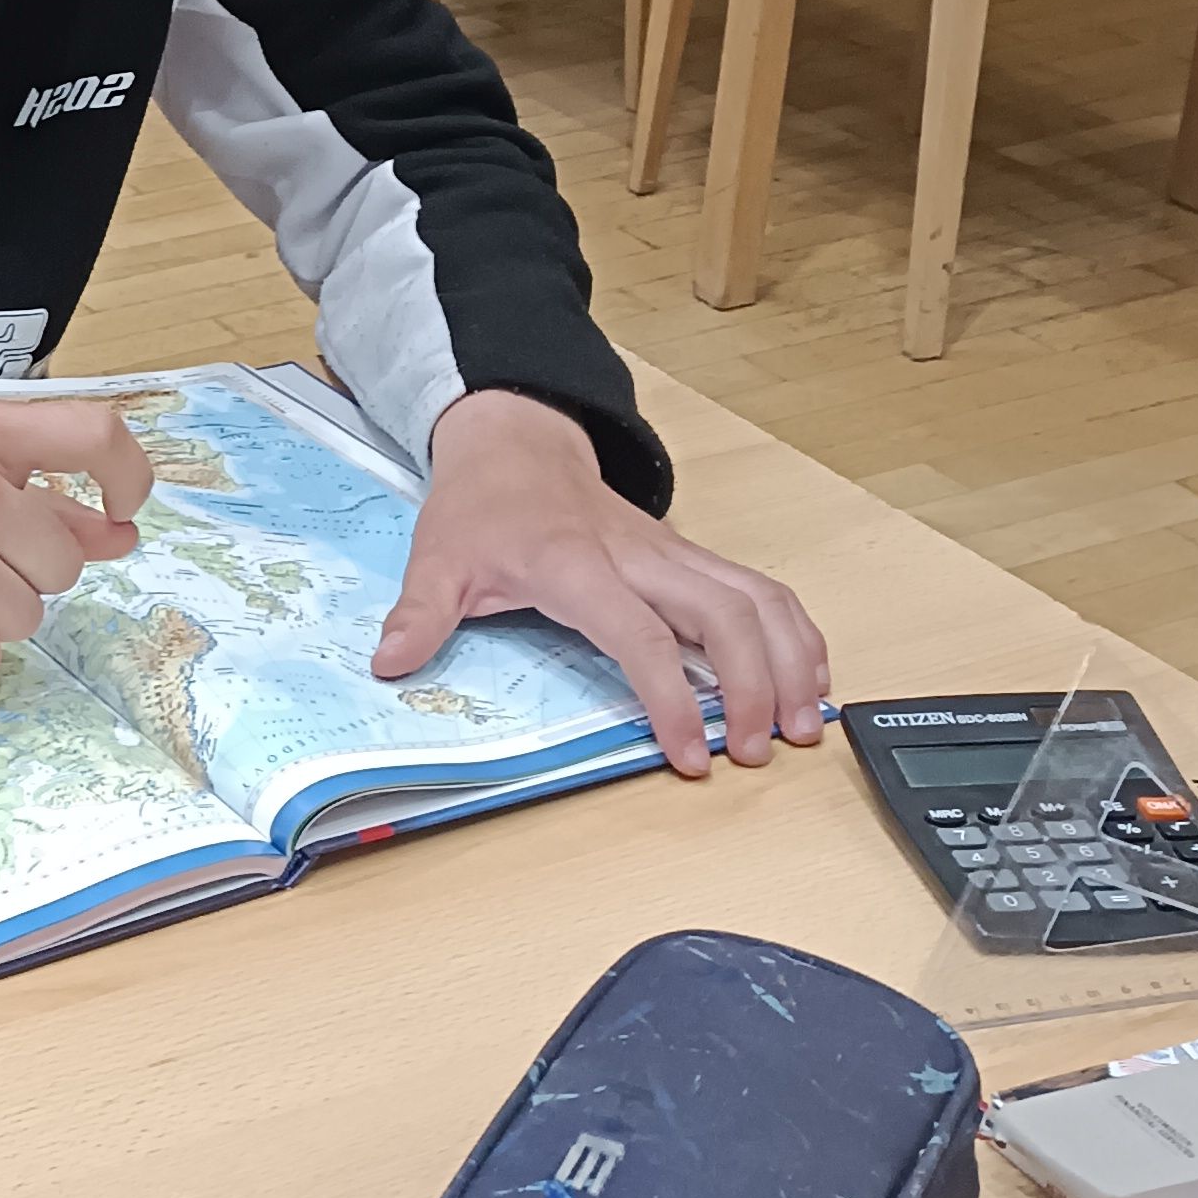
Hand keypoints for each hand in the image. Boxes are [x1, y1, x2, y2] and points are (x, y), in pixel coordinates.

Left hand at [373, 390, 828, 777]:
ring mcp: (675, 556)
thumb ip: (420, 614)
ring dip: (790, 661)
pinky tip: (807, 678)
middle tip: (755, 752)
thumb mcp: (439, 558)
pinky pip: (762, 591)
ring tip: (802, 725)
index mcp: (578, 565)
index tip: (689, 755)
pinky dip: (796, 634)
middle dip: (753, 686)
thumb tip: (389, 664)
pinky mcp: (692, 560)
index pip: (641, 634)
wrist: (517, 443)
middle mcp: (642, 558)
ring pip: (759, 599)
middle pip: (726, 614)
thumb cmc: (484, 507)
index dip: (670, 697)